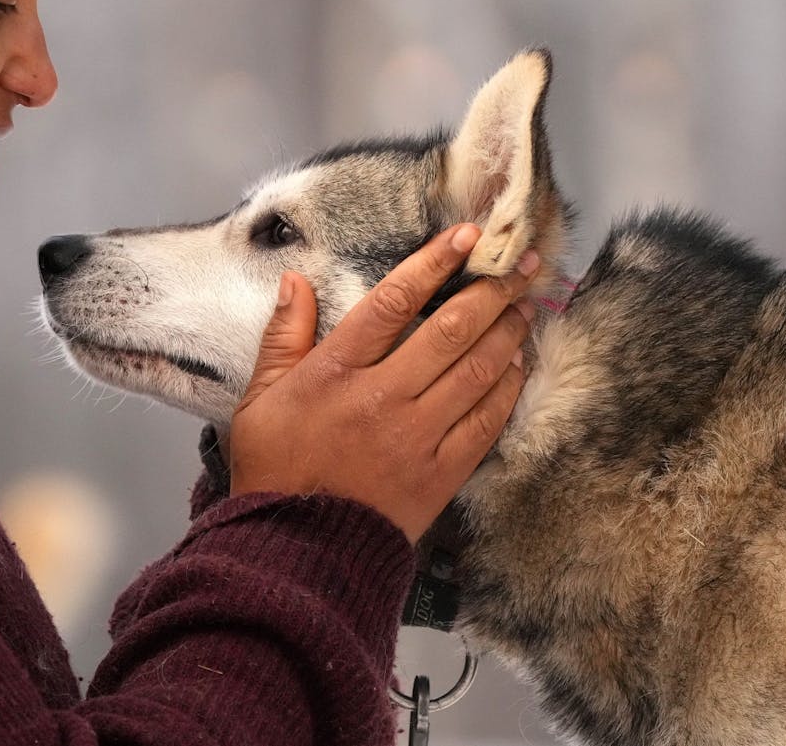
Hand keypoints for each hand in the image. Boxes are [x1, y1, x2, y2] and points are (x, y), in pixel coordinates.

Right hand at [229, 223, 537, 542]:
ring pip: (477, 371)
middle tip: (519, 265)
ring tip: (525, 307)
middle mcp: (381, 397)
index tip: (464, 235)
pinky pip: (487, 421)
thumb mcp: (260, 399)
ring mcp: (416, 436)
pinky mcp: (441, 471)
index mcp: (335, 373)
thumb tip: (295, 282)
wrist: (298, 549)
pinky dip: (507, 388)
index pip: (392, 301)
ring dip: (507, 333)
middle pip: (449, 330)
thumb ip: (283, 338)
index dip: (432, 263)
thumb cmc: (276, 471)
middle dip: (491, 290)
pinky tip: (517, 366)